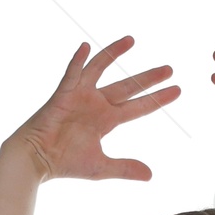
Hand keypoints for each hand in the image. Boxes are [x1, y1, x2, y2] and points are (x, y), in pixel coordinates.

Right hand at [17, 37, 179, 181]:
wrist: (38, 159)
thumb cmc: (66, 162)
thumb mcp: (102, 167)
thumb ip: (126, 168)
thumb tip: (151, 175)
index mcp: (106, 120)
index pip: (138, 107)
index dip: (157, 99)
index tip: (177, 90)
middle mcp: (96, 103)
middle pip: (128, 86)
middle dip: (148, 78)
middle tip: (170, 68)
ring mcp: (80, 95)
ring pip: (101, 68)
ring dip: (115, 53)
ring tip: (132, 40)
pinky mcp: (63, 93)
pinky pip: (71, 73)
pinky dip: (78, 61)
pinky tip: (86, 46)